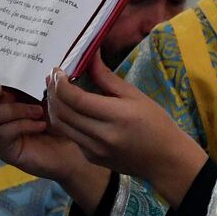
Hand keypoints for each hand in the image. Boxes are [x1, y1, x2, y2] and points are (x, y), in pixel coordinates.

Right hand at [0, 72, 110, 210]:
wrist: (76, 147)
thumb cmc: (63, 118)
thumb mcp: (53, 94)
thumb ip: (44, 79)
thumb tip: (48, 66)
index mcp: (3, 98)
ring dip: (15, 109)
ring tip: (38, 110)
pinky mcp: (7, 151)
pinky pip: (4, 133)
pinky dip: (23, 124)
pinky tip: (41, 124)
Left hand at [47, 58, 207, 206]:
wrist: (164, 160)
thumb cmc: (155, 123)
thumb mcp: (135, 95)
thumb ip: (106, 77)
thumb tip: (89, 55)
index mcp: (116, 116)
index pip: (76, 99)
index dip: (60, 83)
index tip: (57, 70)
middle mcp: (101, 136)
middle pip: (63, 112)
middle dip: (52, 92)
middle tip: (53, 77)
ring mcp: (94, 150)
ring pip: (61, 126)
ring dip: (53, 106)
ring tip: (56, 90)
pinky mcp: (91, 158)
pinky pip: (70, 136)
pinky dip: (64, 120)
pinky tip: (69, 108)